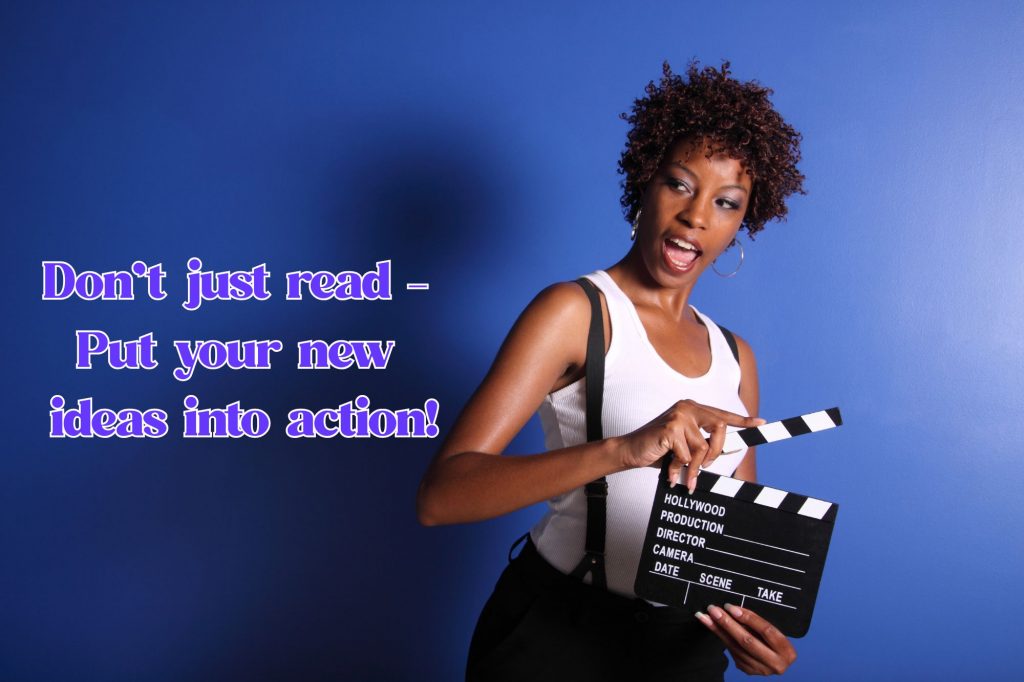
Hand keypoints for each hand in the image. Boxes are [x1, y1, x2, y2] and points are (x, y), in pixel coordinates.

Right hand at [614, 399, 763, 491]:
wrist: (630, 451)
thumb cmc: (658, 450)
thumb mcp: (685, 447)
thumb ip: (704, 445)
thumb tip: (730, 449)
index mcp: (692, 409)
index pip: (721, 414)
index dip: (742, 420)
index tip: (760, 423)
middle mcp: (687, 407)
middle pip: (720, 427)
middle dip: (716, 451)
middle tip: (705, 465)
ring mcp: (678, 416)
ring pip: (703, 447)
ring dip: (693, 466)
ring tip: (681, 473)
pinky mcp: (670, 428)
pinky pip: (688, 455)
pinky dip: (679, 467)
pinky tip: (670, 470)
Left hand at [696, 604, 796, 675]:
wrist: (777, 661)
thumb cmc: (775, 640)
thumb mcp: (774, 631)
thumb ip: (758, 623)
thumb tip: (733, 609)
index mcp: (786, 651)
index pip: (766, 631)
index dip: (748, 618)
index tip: (730, 607)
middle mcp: (775, 664)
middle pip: (747, 641)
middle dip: (728, 624)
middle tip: (713, 610)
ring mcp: (761, 670)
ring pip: (736, 647)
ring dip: (718, 630)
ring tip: (706, 617)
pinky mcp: (749, 670)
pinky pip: (733, 651)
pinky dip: (722, 637)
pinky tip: (713, 627)